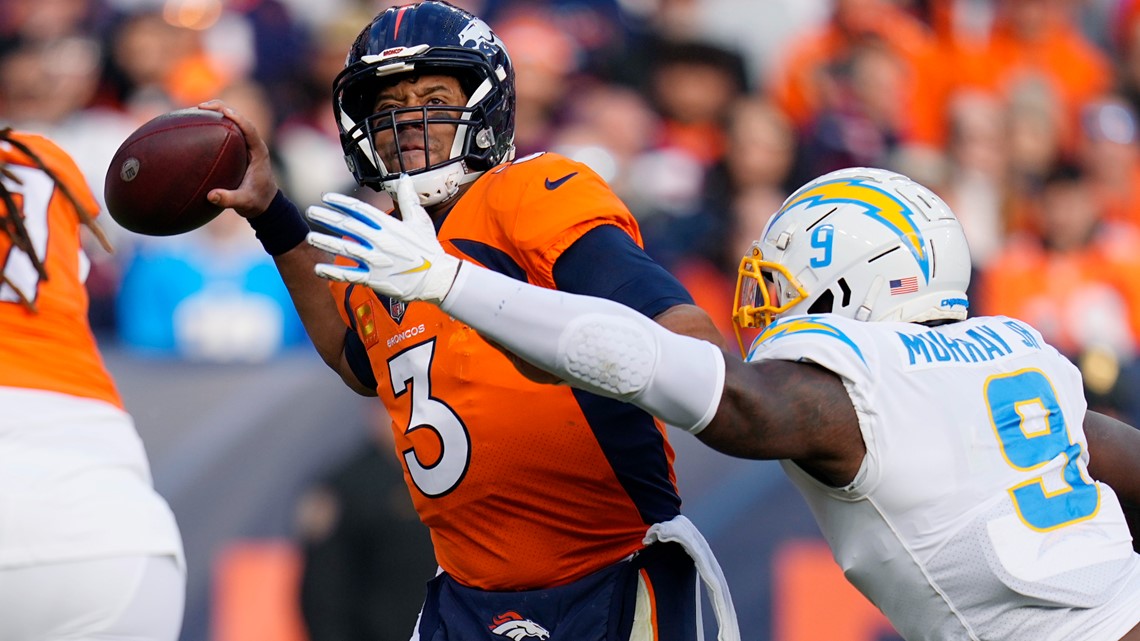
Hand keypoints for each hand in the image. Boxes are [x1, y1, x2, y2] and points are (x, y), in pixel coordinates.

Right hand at [198, 100, 278, 217]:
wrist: (266, 204)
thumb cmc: (258, 202)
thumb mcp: (245, 202)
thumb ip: (229, 199)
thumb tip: (211, 196)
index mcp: (259, 152)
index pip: (249, 128)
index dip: (237, 117)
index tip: (222, 111)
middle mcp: (253, 144)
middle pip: (239, 118)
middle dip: (221, 108)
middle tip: (201, 106)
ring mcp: (246, 145)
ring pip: (232, 122)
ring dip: (217, 113)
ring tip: (196, 110)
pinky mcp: (239, 149)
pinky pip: (226, 131)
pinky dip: (213, 125)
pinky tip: (196, 126)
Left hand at [304, 175, 460, 304]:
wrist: (438, 278)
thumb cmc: (429, 249)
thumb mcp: (420, 220)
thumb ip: (408, 199)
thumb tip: (405, 178)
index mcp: (389, 225)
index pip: (360, 209)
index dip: (341, 202)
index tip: (326, 198)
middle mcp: (380, 241)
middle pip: (348, 226)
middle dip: (327, 218)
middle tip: (310, 211)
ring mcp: (376, 261)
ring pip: (345, 249)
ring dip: (325, 242)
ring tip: (310, 237)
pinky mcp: (375, 279)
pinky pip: (349, 275)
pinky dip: (332, 272)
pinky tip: (318, 268)